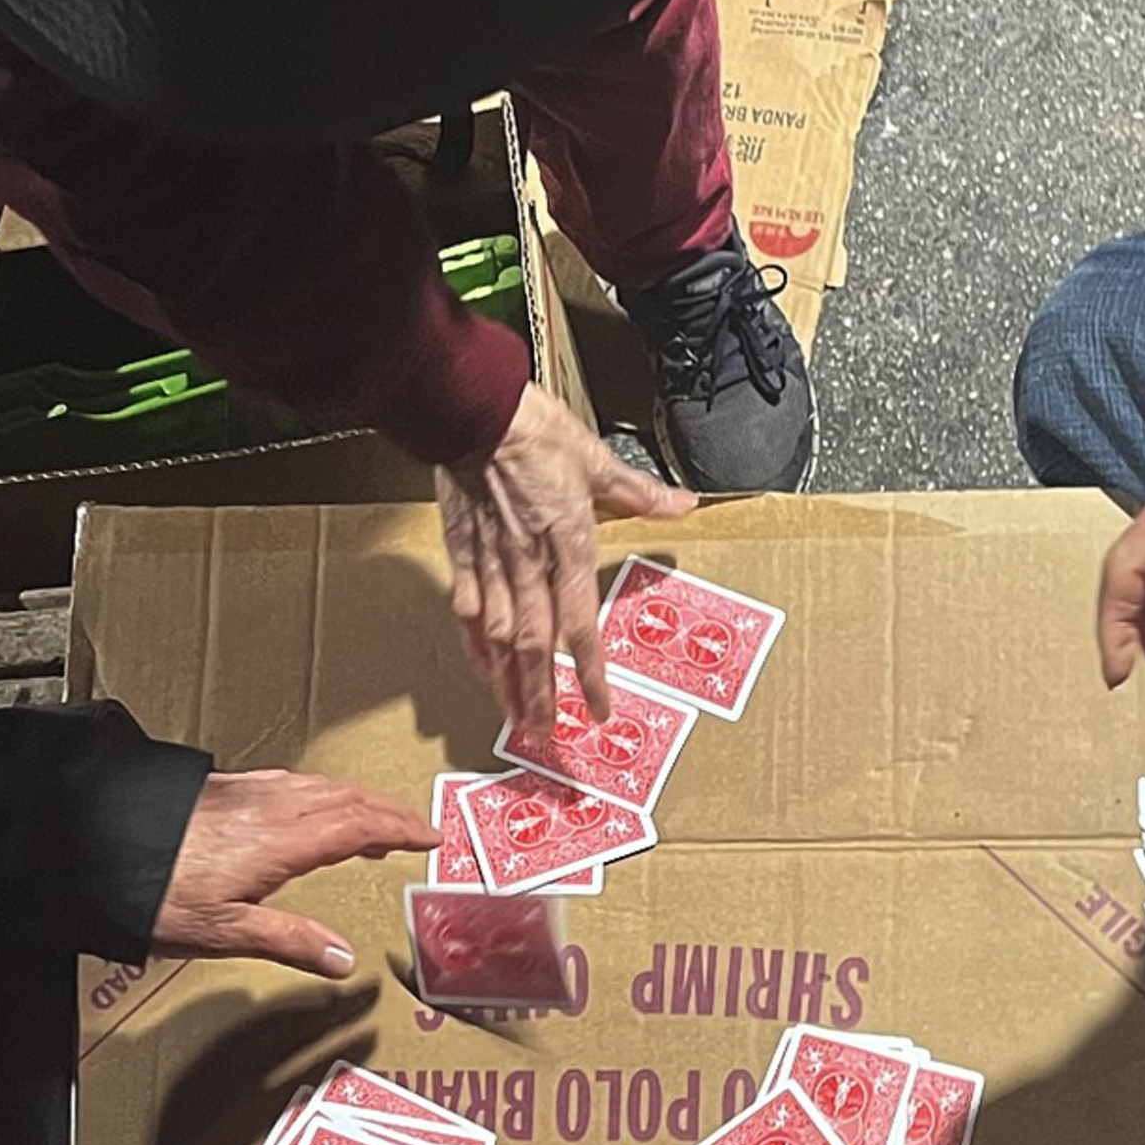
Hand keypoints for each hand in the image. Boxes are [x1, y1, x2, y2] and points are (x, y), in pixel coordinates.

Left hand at [154, 769, 440, 975]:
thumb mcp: (225, 931)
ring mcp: (247, 792)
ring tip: (373, 820)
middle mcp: (270, 807)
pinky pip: (290, 782)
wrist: (96, 846)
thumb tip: (343, 959)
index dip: (400, 830)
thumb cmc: (154, 892)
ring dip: (356, 800)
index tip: (430, 837)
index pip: (359, 826)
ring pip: (319, 786)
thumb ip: (289, 941)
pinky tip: (308, 804)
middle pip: (347, 798)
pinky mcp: (223, 788)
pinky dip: (320, 793)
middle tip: (415, 826)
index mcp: (282, 840)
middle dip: (388, 810)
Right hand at [439, 383, 695, 739]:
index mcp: (569, 543)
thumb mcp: (596, 459)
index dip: (589, 673)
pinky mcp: (462, 553)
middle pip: (535, 644)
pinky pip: (466, 609)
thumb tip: (682, 504)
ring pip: (498, 637)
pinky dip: (473, 644)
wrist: (475, 411)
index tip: (598, 709)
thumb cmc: (534, 430)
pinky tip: (480, 668)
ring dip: (506, 681)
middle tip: (546, 734)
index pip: (582, 624)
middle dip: (541, 693)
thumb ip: (638, 492)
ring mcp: (491, 561)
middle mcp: (530, 562)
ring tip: (513, 719)